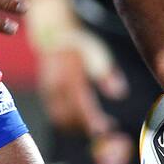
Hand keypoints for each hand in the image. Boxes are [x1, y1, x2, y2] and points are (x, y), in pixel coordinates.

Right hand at [35, 26, 131, 163]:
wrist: (53, 35)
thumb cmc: (79, 45)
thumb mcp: (98, 54)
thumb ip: (108, 75)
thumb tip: (119, 94)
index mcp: (70, 77)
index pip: (81, 107)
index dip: (93, 122)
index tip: (106, 128)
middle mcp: (56, 87)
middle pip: (68, 118)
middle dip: (85, 128)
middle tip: (103, 129)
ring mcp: (47, 91)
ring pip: (60, 119)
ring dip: (76, 127)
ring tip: (93, 124)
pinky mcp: (45, 94)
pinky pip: (55, 114)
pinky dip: (68, 121)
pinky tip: (80, 117)